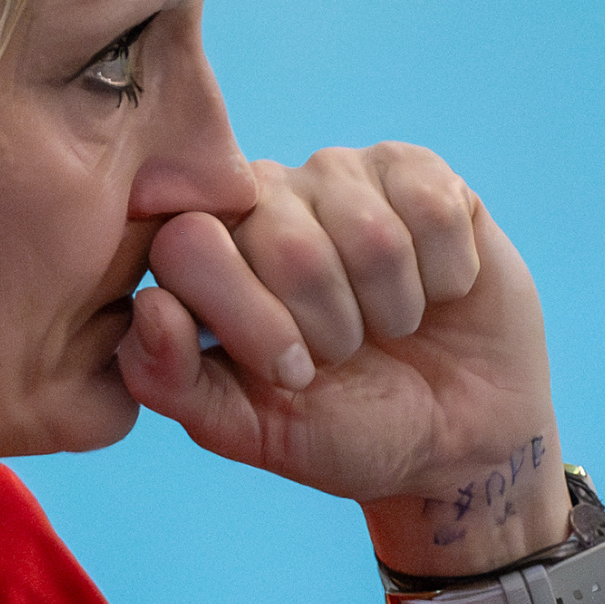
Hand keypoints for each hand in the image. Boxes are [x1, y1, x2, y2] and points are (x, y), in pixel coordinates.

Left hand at [114, 143, 572, 573]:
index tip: (292, 373)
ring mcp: (340, 175)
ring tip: (393, 325)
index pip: (188, 246)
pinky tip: (438, 290)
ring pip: (369, 232)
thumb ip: (171, 381)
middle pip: (283, 241)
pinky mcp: (417, 170)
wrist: (456, 433)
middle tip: (348, 353)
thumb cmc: (343, 428)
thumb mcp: (250, 428)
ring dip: (394, 308)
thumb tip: (148, 306)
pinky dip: (446, 276)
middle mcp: (263, 198)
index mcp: (205, 253)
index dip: (247, 319)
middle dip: (331, 327)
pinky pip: (432, 209)